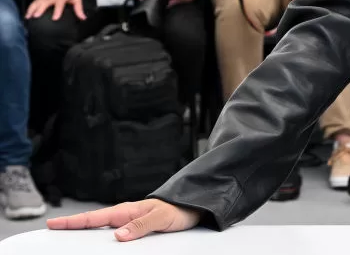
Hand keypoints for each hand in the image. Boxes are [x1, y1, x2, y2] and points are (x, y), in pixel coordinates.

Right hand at [25, 0, 85, 21]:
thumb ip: (79, 9)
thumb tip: (83, 18)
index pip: (59, 5)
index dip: (57, 11)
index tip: (54, 18)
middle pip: (45, 3)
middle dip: (40, 9)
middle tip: (36, 16)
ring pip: (37, 2)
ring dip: (32, 9)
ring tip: (28, 16)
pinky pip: (34, 2)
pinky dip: (30, 8)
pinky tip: (27, 14)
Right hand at [47, 199, 200, 241]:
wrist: (193, 208)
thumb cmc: (177, 210)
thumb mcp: (160, 218)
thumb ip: (140, 225)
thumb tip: (118, 235)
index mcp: (126, 211)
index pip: (94, 217)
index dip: (72, 221)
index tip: (52, 223)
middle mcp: (124, 216)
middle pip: (92, 224)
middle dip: (71, 228)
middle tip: (52, 232)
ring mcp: (128, 223)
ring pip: (101, 230)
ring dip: (85, 234)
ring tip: (67, 240)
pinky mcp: (135, 229)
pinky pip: (114, 236)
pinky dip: (101, 240)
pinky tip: (97, 246)